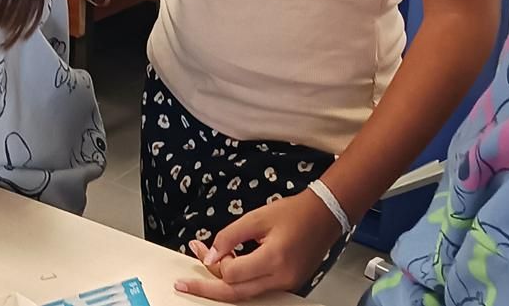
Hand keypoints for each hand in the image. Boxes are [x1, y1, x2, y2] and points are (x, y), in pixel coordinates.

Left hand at [176, 189, 342, 300]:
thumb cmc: (294, 213)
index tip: (203, 249)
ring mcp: (286, 285)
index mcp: (274, 259)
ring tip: (206, 262)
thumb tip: (209, 256)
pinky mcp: (287, 285)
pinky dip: (239, 281)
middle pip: (235, 294)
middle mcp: (282, 278)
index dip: (215, 262)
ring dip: (222, 282)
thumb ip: (229, 237)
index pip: (232, 274)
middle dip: (207, 288)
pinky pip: (256, 289)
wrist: (325, 216)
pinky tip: (229, 265)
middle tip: (183, 284)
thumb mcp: (256, 218)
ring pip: (244, 295)